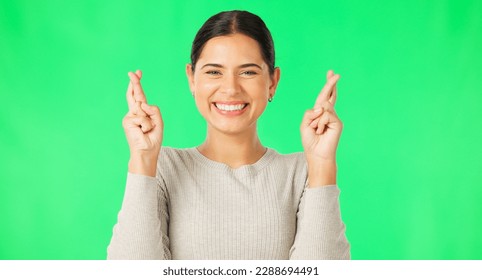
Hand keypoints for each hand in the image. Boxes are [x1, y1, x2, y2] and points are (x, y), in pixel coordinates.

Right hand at [122, 70, 162, 174]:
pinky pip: (142, 117)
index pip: (139, 96)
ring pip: (143, 108)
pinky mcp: (127, 121)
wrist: (146, 152)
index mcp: (141, 112)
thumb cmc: (152, 138)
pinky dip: (147, 125)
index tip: (137, 73)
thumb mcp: (158, 122)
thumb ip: (153, 110)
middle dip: (135, 83)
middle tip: (133, 71)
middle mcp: (134, 112)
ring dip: (149, 121)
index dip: (137, 84)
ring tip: (147, 130)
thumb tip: (142, 103)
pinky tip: (143, 132)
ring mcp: (130, 116)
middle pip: (135, 95)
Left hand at [300, 70, 341, 184]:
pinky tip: (321, 131)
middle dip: (331, 84)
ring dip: (315, 120)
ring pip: (322, 108)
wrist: (316, 154)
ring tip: (317, 130)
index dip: (328, 85)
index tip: (331, 73)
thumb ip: (310, 113)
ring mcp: (334, 118)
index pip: (324, 96)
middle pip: (329, 95)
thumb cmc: (310, 141)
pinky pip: (325, 115)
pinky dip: (320, 123)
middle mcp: (328, 113)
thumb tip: (322, 106)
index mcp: (320, 113)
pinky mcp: (337, 123)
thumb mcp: (304, 124)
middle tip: (335, 73)